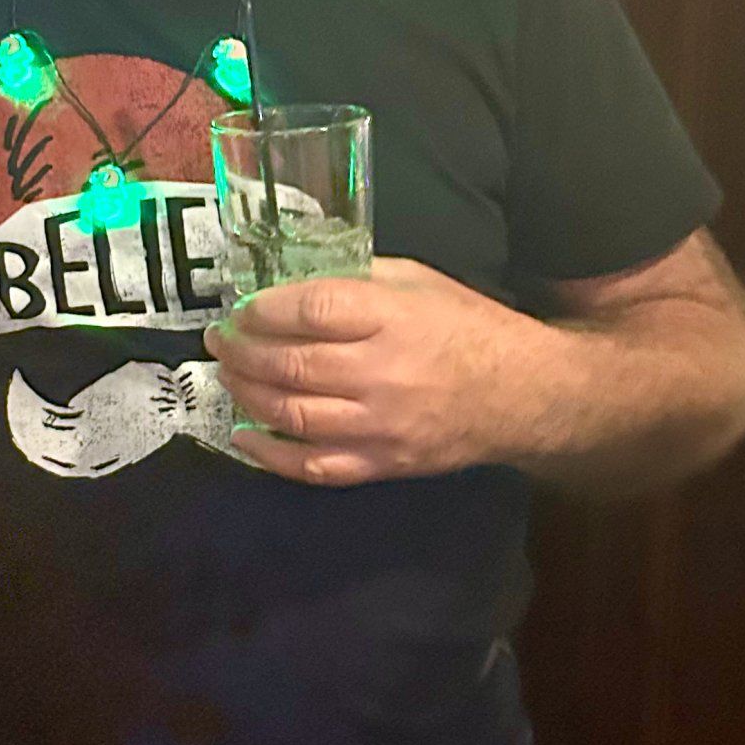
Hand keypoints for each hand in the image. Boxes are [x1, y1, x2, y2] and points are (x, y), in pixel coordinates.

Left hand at [203, 257, 548, 485]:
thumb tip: (292, 278)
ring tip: (228, 374)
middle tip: (220, 339)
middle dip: (241, 350)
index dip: (263, 309)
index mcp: (393, 317)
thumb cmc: (469, 327)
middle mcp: (382, 373)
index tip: (241, 307)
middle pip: (290, 364)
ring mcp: (380, 425)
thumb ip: (357, 277)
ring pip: (291, 414)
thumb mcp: (419, 281)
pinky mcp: (381, 463)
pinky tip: (242, 435)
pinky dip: (269, 455)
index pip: (310, 309)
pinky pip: (313, 466)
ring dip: (245, 393)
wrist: (524, 394)